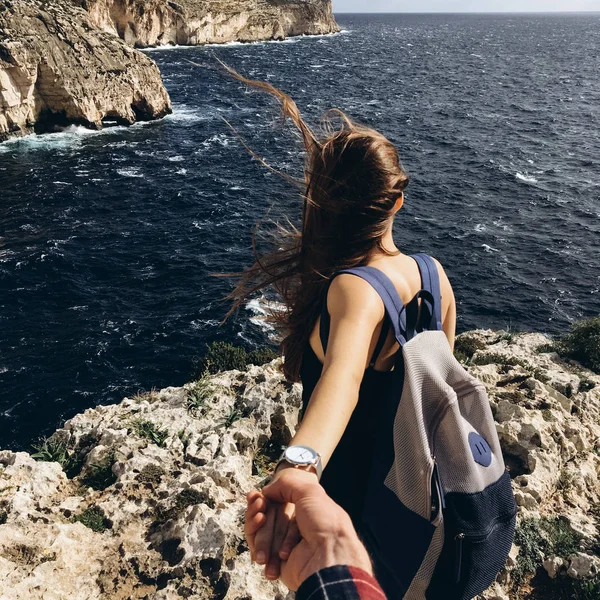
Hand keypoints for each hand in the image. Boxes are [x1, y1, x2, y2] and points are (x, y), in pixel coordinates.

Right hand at [247, 468, 372, 590]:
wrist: (328, 555)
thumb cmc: (323, 521)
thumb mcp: (309, 491)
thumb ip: (286, 485)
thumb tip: (267, 490)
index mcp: (304, 513)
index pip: (277, 504)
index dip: (264, 499)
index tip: (254, 495)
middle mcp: (295, 530)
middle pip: (266, 518)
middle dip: (257, 510)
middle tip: (258, 504)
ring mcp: (284, 547)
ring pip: (260, 533)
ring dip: (255, 523)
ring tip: (260, 517)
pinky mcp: (276, 563)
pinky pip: (259, 551)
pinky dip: (257, 541)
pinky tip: (260, 530)